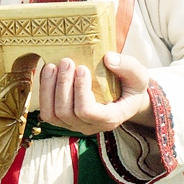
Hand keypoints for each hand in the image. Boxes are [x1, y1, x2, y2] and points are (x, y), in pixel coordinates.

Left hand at [38, 52, 152, 134]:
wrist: (125, 97)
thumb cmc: (131, 86)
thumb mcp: (138, 75)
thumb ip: (128, 67)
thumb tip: (107, 58)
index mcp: (110, 118)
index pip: (88, 112)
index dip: (81, 90)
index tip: (82, 68)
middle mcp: (91, 126)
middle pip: (66, 112)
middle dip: (63, 84)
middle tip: (66, 61)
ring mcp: (75, 125)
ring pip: (52, 115)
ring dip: (49, 88)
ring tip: (52, 66)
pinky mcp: (64, 120)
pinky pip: (47, 112)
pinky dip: (44, 92)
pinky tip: (47, 73)